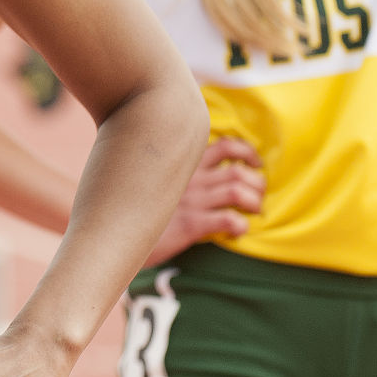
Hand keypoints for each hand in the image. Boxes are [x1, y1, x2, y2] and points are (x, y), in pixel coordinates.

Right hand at [142, 136, 263, 265]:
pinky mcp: (189, 224)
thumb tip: (204, 172)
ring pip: (238, 192)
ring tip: (253, 213)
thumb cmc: (141, 205)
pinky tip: (236, 231)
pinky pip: (227, 220)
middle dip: (257, 183)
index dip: (247, 152)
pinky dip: (240, 225)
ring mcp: (191, 200)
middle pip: (238, 170)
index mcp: (186, 164)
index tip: (256, 164)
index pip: (225, 145)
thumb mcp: (160, 180)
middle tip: (258, 197)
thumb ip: (181, 172)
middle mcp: (191, 178)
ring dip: (254, 203)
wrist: (118, 228)